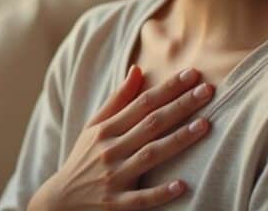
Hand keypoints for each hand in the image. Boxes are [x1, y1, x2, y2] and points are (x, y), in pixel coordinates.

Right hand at [34, 65, 214, 209]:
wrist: (60, 201)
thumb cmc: (83, 158)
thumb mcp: (94, 126)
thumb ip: (118, 100)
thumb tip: (137, 69)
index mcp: (106, 129)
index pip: (142, 103)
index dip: (168, 88)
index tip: (192, 73)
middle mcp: (110, 150)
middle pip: (151, 124)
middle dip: (180, 105)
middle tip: (207, 90)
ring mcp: (114, 178)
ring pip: (150, 156)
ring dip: (177, 140)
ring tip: (205, 126)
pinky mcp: (116, 205)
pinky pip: (141, 198)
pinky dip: (160, 192)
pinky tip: (181, 185)